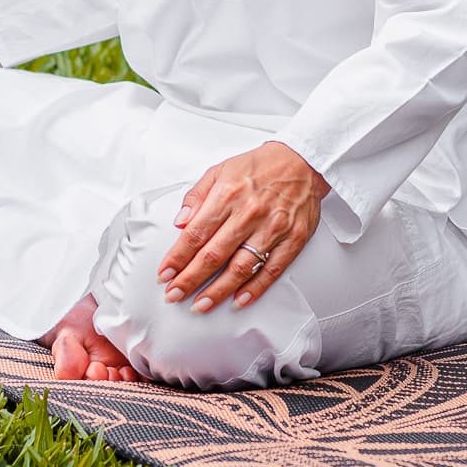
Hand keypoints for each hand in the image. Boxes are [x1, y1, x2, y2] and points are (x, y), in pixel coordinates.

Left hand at [155, 140, 330, 315]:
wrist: (302, 161)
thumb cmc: (259, 167)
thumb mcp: (220, 170)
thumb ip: (197, 196)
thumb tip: (180, 221)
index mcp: (228, 194)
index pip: (196, 234)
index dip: (177, 257)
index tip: (165, 273)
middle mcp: (249, 213)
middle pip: (214, 255)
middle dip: (190, 279)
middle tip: (174, 295)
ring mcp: (272, 228)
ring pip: (241, 267)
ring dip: (218, 291)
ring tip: (201, 305)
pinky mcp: (293, 239)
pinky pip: (272, 270)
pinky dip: (255, 289)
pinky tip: (239, 300)